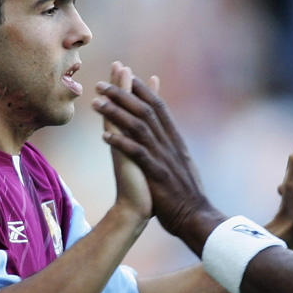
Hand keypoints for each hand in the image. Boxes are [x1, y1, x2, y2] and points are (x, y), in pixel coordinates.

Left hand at [92, 76, 224, 254]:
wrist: (196, 217)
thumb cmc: (186, 194)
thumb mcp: (182, 164)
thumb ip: (173, 147)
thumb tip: (167, 136)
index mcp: (175, 140)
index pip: (158, 107)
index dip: (142, 90)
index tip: (126, 75)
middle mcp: (170, 144)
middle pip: (145, 111)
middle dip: (123, 94)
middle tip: (102, 83)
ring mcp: (164, 158)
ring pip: (139, 127)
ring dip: (116, 112)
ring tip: (96, 103)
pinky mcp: (158, 174)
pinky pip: (137, 153)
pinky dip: (121, 142)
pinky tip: (104, 136)